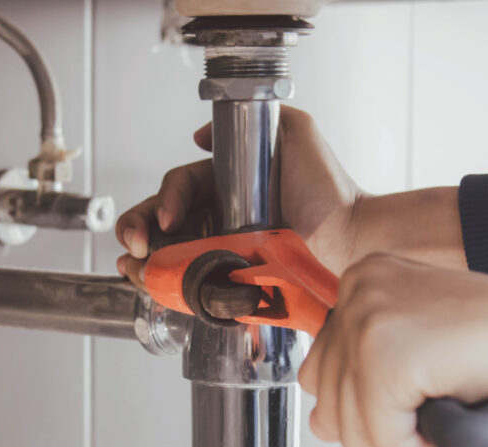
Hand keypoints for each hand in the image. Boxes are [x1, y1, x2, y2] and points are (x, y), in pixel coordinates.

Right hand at [114, 106, 362, 287]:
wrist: (353, 237)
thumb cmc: (331, 190)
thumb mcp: (296, 133)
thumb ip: (259, 118)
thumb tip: (200, 136)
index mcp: (227, 187)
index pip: (180, 187)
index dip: (166, 199)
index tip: (171, 218)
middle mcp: (220, 219)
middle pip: (162, 222)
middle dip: (138, 229)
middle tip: (135, 244)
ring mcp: (224, 252)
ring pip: (168, 254)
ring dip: (141, 261)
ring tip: (133, 266)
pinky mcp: (232, 282)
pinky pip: (190, 285)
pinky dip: (163, 287)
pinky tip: (150, 286)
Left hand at [299, 253, 487, 446]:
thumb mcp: (423, 346)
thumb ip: (365, 372)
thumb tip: (323, 421)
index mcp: (366, 277)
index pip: (323, 370)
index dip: (377, 401)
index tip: (426, 382)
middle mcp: (359, 287)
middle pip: (327, 400)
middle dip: (386, 421)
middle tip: (444, 395)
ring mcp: (369, 316)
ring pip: (351, 426)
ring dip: (408, 435)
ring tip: (454, 397)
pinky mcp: (387, 353)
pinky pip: (381, 437)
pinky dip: (424, 445)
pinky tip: (459, 405)